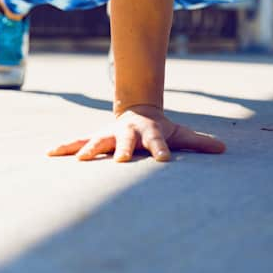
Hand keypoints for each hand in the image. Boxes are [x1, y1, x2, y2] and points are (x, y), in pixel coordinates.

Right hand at [48, 105, 225, 161]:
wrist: (137, 110)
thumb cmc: (160, 128)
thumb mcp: (180, 133)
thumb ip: (199, 142)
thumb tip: (224, 149)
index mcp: (149, 132)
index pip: (157, 142)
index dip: (160, 150)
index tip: (163, 161)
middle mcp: (127, 132)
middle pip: (125, 141)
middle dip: (122, 149)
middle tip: (120, 160)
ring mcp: (110, 134)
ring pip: (97, 141)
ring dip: (87, 149)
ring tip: (77, 159)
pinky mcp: (96, 138)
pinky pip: (77, 142)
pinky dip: (64, 147)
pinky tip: (48, 154)